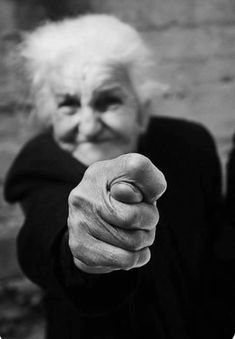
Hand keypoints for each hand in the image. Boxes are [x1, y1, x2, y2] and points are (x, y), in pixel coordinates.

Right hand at [68, 153, 165, 273]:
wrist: (95, 214)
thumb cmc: (127, 196)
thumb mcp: (143, 180)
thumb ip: (150, 181)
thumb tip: (134, 198)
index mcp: (102, 170)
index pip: (137, 169)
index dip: (149, 187)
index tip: (139, 194)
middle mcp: (84, 192)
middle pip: (135, 216)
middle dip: (149, 221)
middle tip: (141, 219)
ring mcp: (77, 220)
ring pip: (133, 242)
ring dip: (143, 241)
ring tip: (132, 232)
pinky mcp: (79, 246)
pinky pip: (123, 260)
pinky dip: (134, 257)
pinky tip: (127, 248)